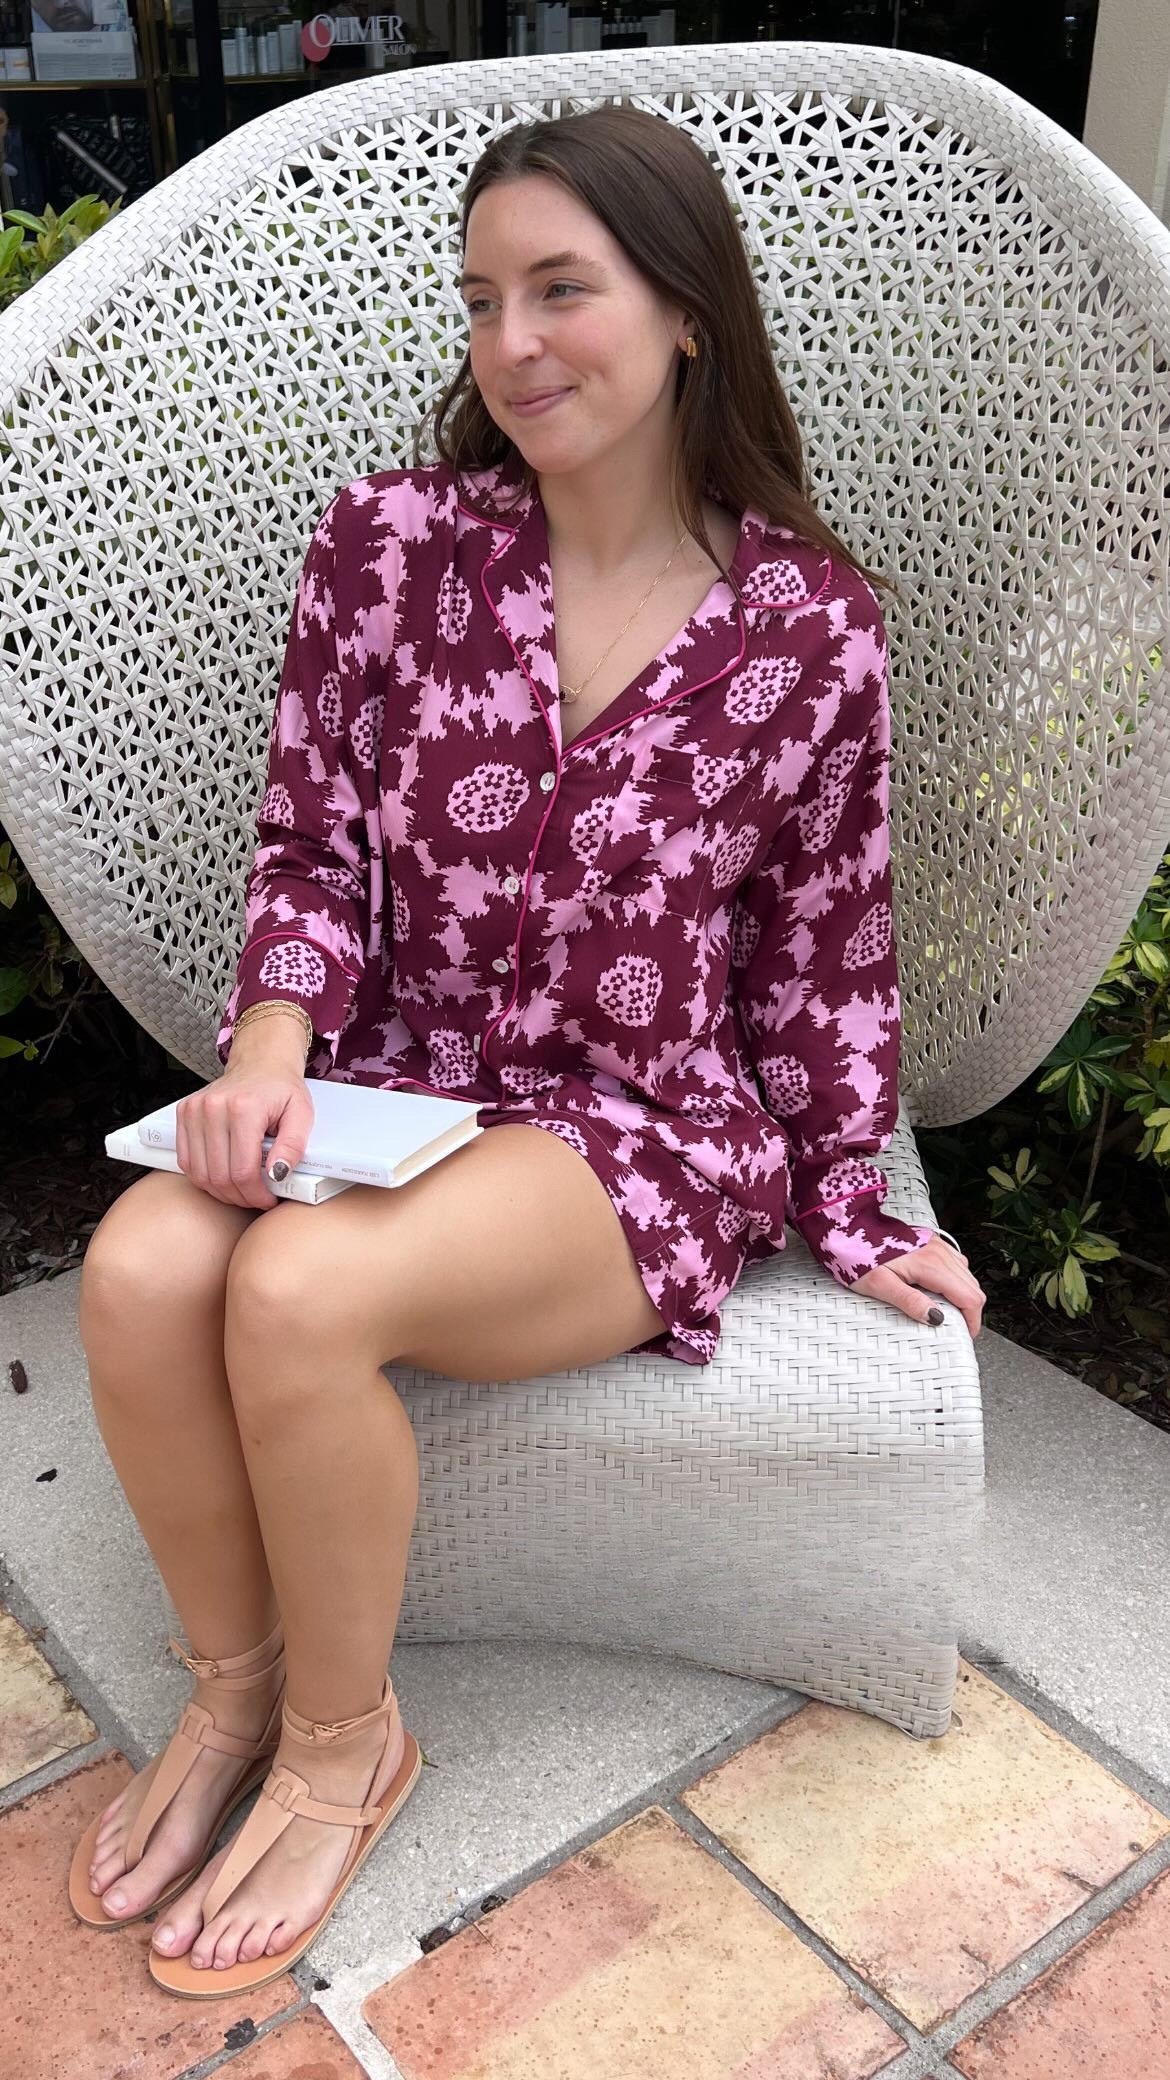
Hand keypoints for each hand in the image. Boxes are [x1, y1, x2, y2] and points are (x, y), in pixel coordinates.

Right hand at [175, 1061, 314, 1209]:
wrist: (260, 1064)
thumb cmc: (280, 1089)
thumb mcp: (301, 1114)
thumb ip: (293, 1146)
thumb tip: (278, 1173)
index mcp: (243, 1108)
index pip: (243, 1170)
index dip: (256, 1194)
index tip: (268, 1199)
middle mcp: (213, 1107)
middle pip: (219, 1176)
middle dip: (241, 1196)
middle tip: (257, 1197)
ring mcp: (194, 1110)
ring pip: (199, 1174)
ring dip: (221, 1191)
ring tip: (242, 1189)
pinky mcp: (184, 1113)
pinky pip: (186, 1161)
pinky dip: (204, 1177)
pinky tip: (223, 1176)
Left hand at [850, 1237, 984, 1338]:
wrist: (848, 1228)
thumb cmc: (857, 1255)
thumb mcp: (880, 1285)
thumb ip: (910, 1302)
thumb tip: (934, 1318)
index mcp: (930, 1264)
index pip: (969, 1297)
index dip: (972, 1321)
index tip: (966, 1335)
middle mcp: (938, 1252)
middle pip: (973, 1287)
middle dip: (970, 1311)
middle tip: (958, 1328)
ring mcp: (936, 1245)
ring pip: (967, 1275)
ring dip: (964, 1296)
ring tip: (949, 1312)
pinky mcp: (930, 1242)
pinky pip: (955, 1264)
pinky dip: (956, 1281)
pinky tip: (941, 1289)